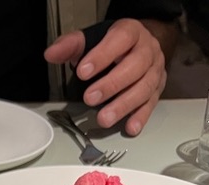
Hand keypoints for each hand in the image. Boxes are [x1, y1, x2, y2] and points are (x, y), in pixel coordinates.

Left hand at [44, 18, 166, 135]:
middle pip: (136, 66)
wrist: (139, 46)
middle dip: (112, 84)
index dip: (103, 55)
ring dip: (124, 105)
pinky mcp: (157, 89)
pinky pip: (151, 104)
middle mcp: (148, 50)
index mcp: (131, 32)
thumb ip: (71, 45)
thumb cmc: (112, 44)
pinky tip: (130, 128)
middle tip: (90, 98)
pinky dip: (141, 117)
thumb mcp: (90, 39)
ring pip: (145, 88)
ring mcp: (155, 70)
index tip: (83, 72)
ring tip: (103, 119)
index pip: (121, 39)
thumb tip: (51, 54)